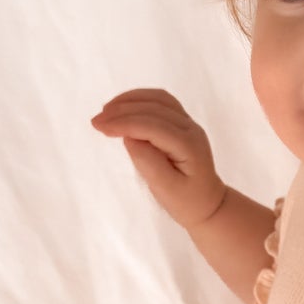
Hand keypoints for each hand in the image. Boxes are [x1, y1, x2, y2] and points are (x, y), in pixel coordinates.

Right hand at [90, 87, 226, 229]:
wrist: (207, 203)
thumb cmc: (186, 201)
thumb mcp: (165, 189)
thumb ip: (148, 162)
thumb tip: (129, 137)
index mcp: (189, 145)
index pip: (153, 125)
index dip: (125, 123)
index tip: (99, 126)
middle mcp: (190, 128)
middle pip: (154, 108)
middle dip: (122, 111)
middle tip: (96, 121)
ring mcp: (188, 122)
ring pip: (158, 99)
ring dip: (130, 101)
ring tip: (106, 111)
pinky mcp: (181, 122)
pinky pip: (160, 102)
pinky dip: (139, 100)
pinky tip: (122, 107)